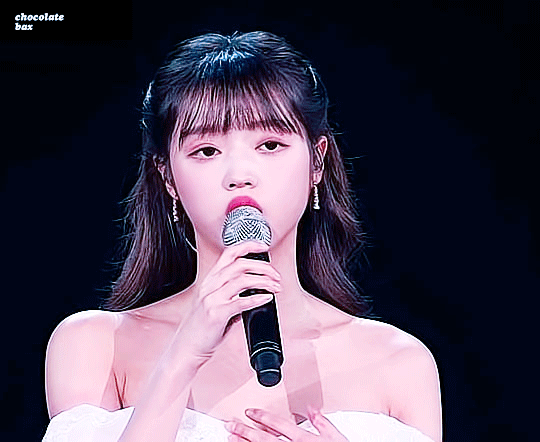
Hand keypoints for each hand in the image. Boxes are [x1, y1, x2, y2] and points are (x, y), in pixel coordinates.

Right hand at [167, 241, 280, 365]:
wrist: (185, 348)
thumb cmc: (200, 329)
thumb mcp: (213, 305)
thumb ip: (231, 297)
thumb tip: (254, 296)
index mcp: (210, 281)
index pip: (229, 253)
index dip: (248, 246)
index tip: (264, 248)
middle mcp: (210, 286)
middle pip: (240, 264)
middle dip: (263, 267)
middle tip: (276, 275)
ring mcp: (212, 299)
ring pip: (243, 279)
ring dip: (265, 281)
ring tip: (276, 287)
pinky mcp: (216, 314)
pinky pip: (241, 302)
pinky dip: (258, 298)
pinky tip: (267, 298)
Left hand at [225, 407, 348, 441]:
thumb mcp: (336, 438)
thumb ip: (323, 423)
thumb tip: (312, 408)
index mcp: (305, 439)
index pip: (279, 424)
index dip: (262, 416)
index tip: (249, 412)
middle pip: (265, 439)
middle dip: (246, 430)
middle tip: (231, 424)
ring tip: (231, 438)